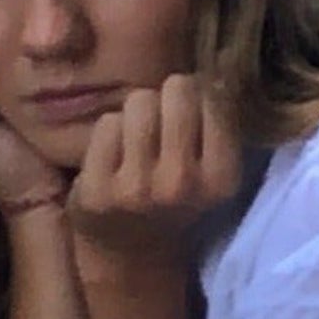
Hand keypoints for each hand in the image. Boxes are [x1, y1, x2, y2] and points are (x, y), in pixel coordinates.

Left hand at [66, 73, 242, 271]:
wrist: (132, 259)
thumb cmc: (175, 200)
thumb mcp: (211, 169)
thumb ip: (217, 119)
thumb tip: (217, 59)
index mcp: (221, 178)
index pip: (212, 95)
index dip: (199, 100)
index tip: (191, 125)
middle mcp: (182, 183)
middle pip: (175, 90)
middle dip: (167, 102)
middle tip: (161, 134)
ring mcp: (137, 188)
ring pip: (138, 102)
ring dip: (136, 118)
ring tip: (136, 149)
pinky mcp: (98, 190)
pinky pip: (106, 125)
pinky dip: (108, 137)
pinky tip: (113, 163)